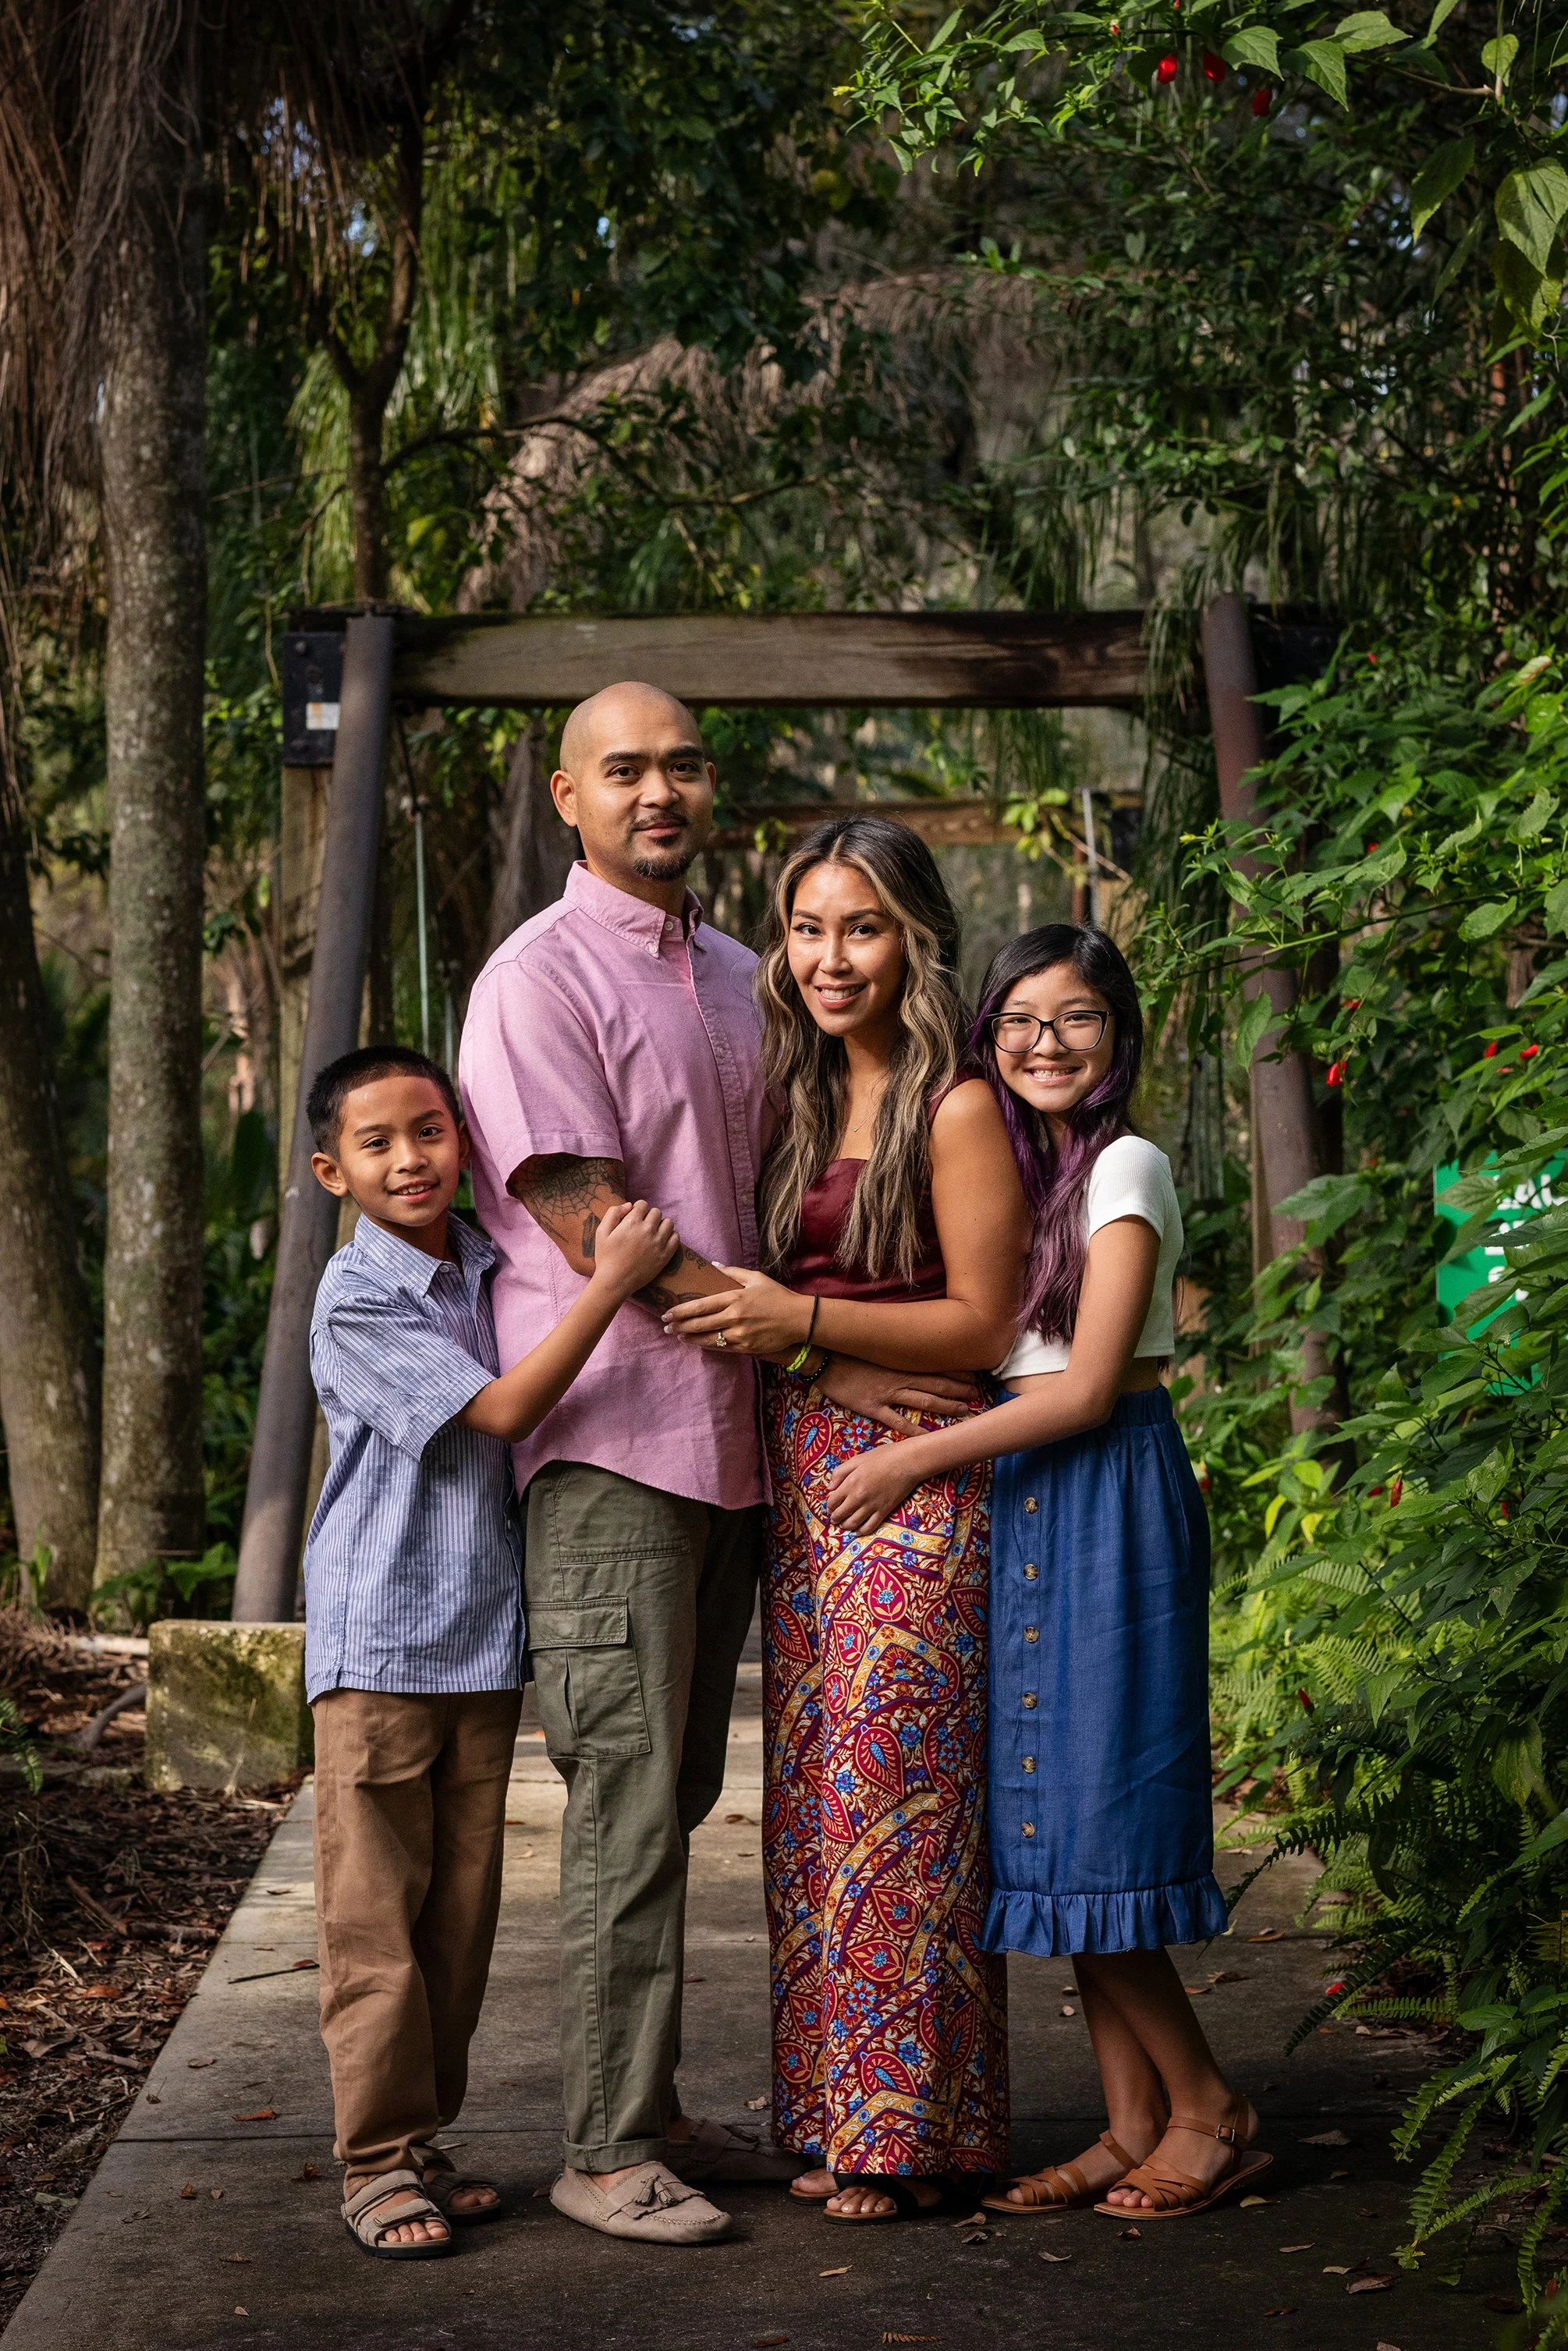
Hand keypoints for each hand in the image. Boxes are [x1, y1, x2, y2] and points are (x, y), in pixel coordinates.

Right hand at [589, 1199, 678, 1302]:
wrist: (615, 1282)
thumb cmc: (605, 1257)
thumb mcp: (601, 1232)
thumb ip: (613, 1213)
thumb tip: (629, 1205)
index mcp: (631, 1222)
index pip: (643, 1204)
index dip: (638, 1209)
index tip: (635, 1217)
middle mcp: (647, 1230)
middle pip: (656, 1212)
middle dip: (649, 1216)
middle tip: (643, 1227)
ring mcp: (658, 1243)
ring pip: (668, 1223)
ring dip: (661, 1225)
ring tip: (653, 1233)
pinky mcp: (665, 1255)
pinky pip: (676, 1237)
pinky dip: (670, 1236)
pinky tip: (661, 1241)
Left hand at [661, 1266, 810, 1356]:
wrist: (798, 1319)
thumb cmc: (777, 1296)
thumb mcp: (756, 1278)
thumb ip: (733, 1272)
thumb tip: (714, 1265)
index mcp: (734, 1298)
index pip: (701, 1306)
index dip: (681, 1311)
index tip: (667, 1313)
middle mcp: (734, 1317)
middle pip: (700, 1324)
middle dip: (680, 1326)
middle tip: (666, 1327)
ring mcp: (739, 1334)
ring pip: (708, 1338)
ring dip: (690, 1338)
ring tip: (678, 1336)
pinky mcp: (746, 1347)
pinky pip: (722, 1347)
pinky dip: (708, 1345)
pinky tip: (698, 1343)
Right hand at [816, 1355, 984, 1433]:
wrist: (824, 1359)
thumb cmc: (850, 1353)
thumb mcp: (877, 1350)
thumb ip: (896, 1355)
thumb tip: (915, 1355)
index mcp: (900, 1363)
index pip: (935, 1367)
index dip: (956, 1373)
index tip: (974, 1377)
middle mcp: (899, 1377)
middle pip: (936, 1384)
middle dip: (959, 1390)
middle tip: (978, 1395)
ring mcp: (887, 1393)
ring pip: (923, 1400)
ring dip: (946, 1406)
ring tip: (964, 1412)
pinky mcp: (873, 1407)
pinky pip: (897, 1421)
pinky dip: (915, 1430)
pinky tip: (929, 1437)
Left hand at [824, 1439, 926, 1533]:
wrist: (907, 1462)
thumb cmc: (882, 1457)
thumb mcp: (857, 1459)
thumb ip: (840, 1472)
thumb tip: (830, 1487)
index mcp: (850, 1483)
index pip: (832, 1501)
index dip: (829, 1506)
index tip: (830, 1507)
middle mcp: (859, 1497)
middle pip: (841, 1514)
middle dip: (835, 1518)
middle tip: (834, 1518)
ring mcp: (872, 1506)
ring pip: (853, 1523)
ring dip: (845, 1526)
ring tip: (843, 1524)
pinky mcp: (884, 1511)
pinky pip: (870, 1527)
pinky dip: (861, 1531)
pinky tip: (857, 1531)